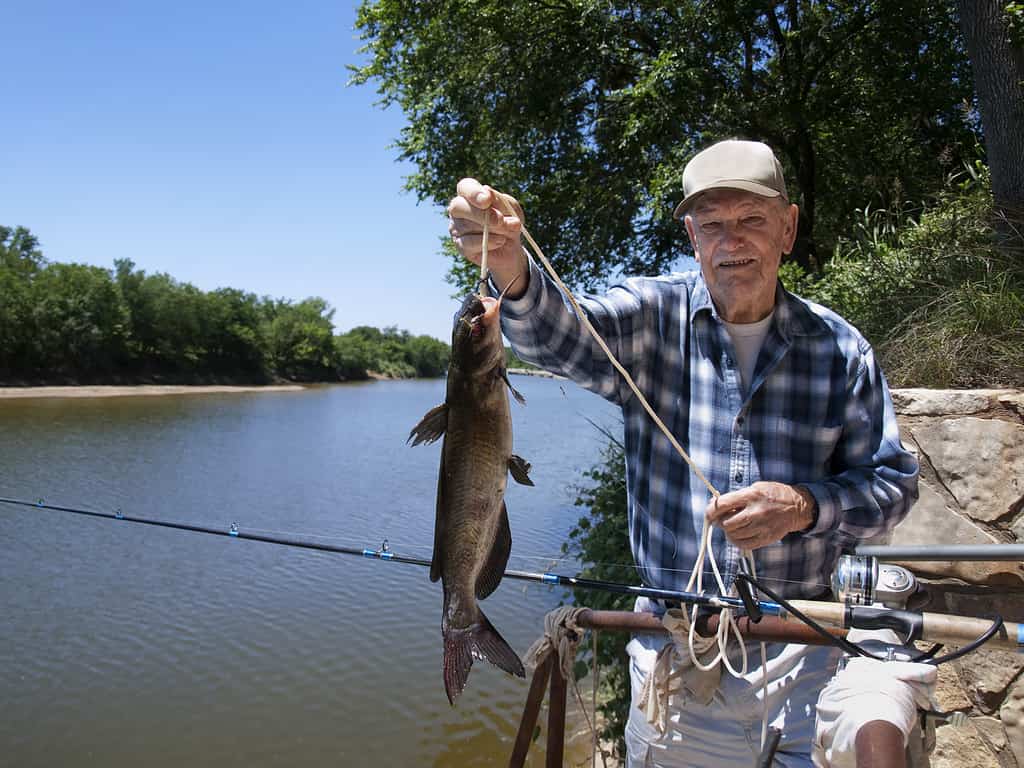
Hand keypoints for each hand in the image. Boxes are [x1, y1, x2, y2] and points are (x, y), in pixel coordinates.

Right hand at [448, 178, 526, 295]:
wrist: (512, 250)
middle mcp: (459, 209)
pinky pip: (468, 243)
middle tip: (501, 221)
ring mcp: (456, 228)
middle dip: (482, 215)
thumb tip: (489, 197)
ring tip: (508, 233)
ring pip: (465, 226)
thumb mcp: (513, 210)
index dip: (473, 192)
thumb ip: (502, 202)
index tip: (487, 200)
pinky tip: (500, 242)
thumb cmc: (510, 223)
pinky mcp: (459, 246)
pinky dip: (486, 243)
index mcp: (471, 194)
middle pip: (459, 206)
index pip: (465, 187)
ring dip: (491, 230)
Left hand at [704, 482, 815, 550]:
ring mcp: (762, 526)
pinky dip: (737, 541)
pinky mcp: (766, 538)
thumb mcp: (754, 488)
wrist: (797, 507)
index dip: (711, 510)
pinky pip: (744, 545)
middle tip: (721, 520)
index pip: (723, 504)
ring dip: (728, 532)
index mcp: (751, 495)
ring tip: (731, 527)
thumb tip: (714, 504)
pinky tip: (738, 535)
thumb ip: (735, 497)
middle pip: (727, 523)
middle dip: (720, 522)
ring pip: (734, 535)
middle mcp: (756, 512)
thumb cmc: (773, 495)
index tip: (709, 513)